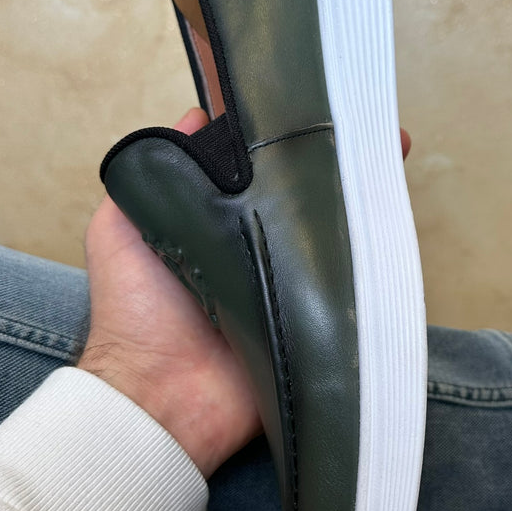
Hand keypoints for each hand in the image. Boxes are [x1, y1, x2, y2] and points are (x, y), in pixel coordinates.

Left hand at [80, 109, 412, 477]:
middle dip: (341, 169)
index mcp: (221, 225)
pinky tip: (391, 228)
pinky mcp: (314, 318)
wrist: (163, 396)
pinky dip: (371, 262)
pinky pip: (348, 286)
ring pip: (334, 238)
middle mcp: (260, 250)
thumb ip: (145, 177)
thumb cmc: (136, 313)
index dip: (290, 146)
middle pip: (306, 203)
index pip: (264, 175)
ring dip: (362, 207)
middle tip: (376, 137)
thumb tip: (192, 120)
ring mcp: (290, 284)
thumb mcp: (120, 230)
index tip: (320, 114)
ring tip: (391, 169)